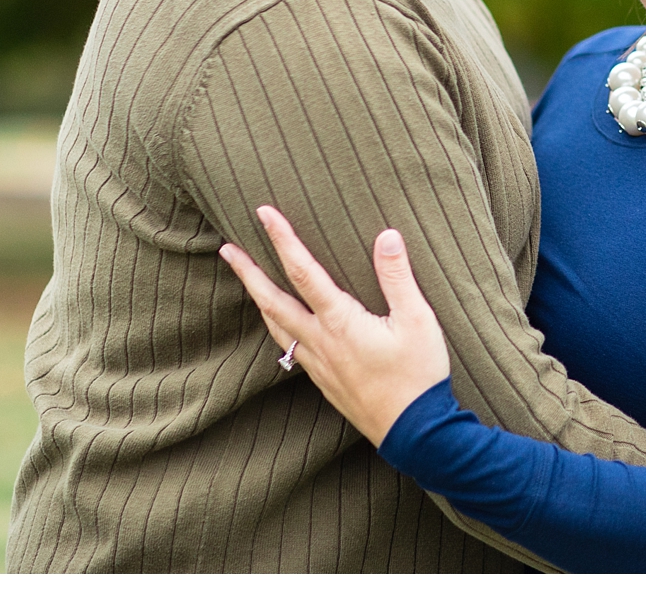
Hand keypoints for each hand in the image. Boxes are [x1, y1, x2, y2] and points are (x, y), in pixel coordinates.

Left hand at [218, 205, 450, 445]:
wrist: (412, 432)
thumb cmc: (419, 375)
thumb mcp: (418, 320)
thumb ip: (398, 276)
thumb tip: (387, 235)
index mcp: (341, 322)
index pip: (303, 271)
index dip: (282, 239)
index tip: (264, 214)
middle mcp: (320, 341)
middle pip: (272, 301)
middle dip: (248, 272)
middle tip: (226, 249)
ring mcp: (318, 363)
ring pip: (275, 326)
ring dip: (258, 299)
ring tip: (246, 280)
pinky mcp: (323, 379)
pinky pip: (288, 346)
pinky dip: (275, 325)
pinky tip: (279, 323)